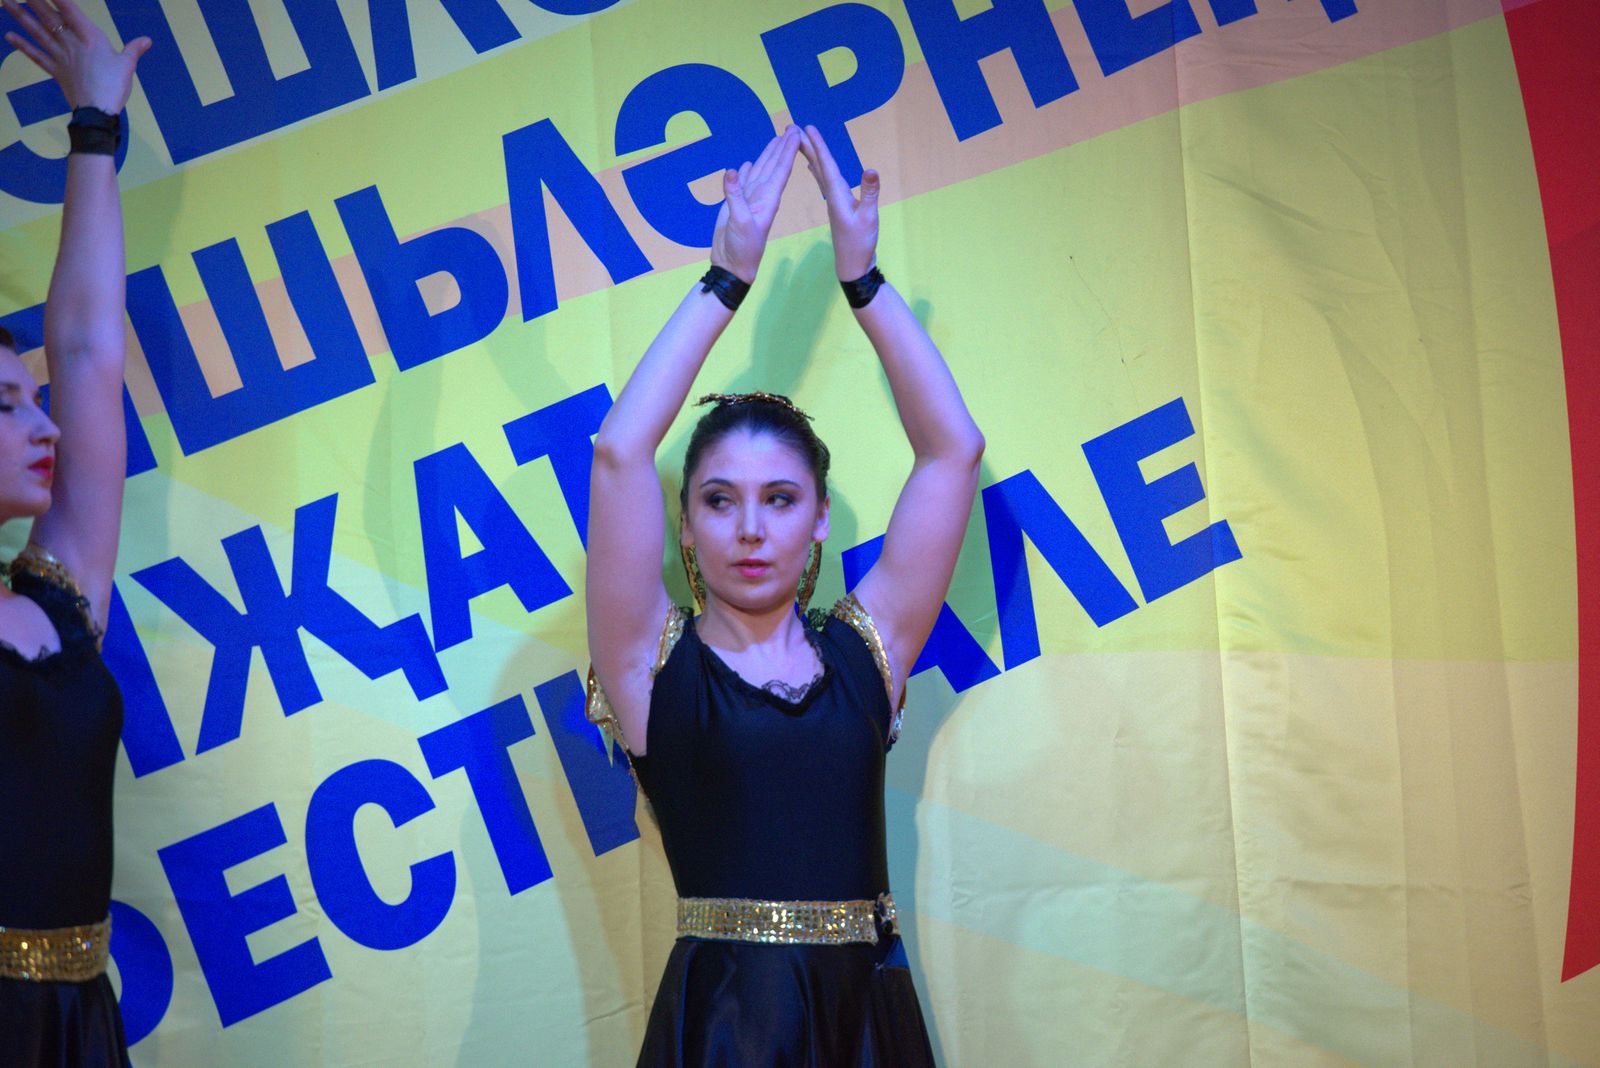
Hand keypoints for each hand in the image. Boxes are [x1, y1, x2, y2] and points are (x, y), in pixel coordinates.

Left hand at [3, 0, 149, 113]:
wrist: (97, 111)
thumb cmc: (114, 86)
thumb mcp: (127, 66)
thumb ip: (134, 49)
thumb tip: (147, 40)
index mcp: (89, 37)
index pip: (70, 10)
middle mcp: (71, 43)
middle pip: (49, 17)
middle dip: (34, 1)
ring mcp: (60, 56)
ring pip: (38, 32)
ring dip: (20, 16)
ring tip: (5, 3)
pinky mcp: (55, 71)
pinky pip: (36, 56)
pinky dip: (23, 46)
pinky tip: (10, 36)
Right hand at [710, 125, 800, 283]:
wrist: (733, 267)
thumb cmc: (743, 249)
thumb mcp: (741, 222)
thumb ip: (736, 196)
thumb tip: (732, 171)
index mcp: (768, 199)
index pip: (781, 169)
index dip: (788, 150)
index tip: (796, 133)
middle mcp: (762, 197)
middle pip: (774, 166)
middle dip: (782, 146)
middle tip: (791, 127)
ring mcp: (750, 201)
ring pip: (760, 171)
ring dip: (767, 155)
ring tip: (775, 138)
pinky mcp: (737, 206)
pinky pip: (743, 183)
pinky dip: (746, 172)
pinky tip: (747, 164)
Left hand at [798, 126, 877, 280]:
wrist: (852, 267)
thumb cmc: (861, 244)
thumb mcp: (868, 218)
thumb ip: (869, 194)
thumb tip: (871, 170)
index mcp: (836, 195)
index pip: (824, 165)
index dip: (816, 146)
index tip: (804, 128)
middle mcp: (831, 195)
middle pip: (816, 165)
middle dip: (806, 145)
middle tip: (792, 126)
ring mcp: (833, 201)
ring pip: (818, 172)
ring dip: (810, 154)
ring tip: (800, 140)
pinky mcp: (837, 207)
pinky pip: (824, 182)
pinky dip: (818, 170)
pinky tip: (812, 166)